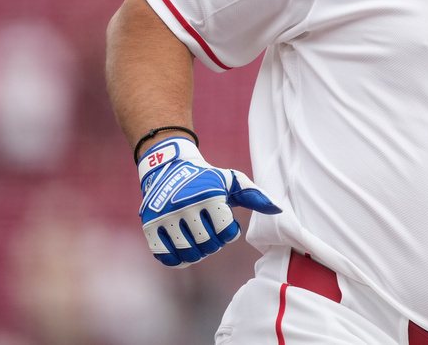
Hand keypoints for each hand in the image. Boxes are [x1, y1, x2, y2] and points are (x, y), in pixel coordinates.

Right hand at [138, 137, 280, 266]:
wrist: (169, 168)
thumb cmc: (207, 178)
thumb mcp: (232, 181)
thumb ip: (255, 196)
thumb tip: (278, 210)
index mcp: (209, 195)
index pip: (227, 233)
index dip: (230, 233)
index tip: (226, 224)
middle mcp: (185, 205)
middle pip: (208, 245)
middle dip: (214, 244)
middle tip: (211, 234)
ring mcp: (165, 217)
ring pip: (188, 253)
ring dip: (198, 253)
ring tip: (199, 242)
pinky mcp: (149, 226)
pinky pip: (165, 256)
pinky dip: (177, 260)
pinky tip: (184, 252)